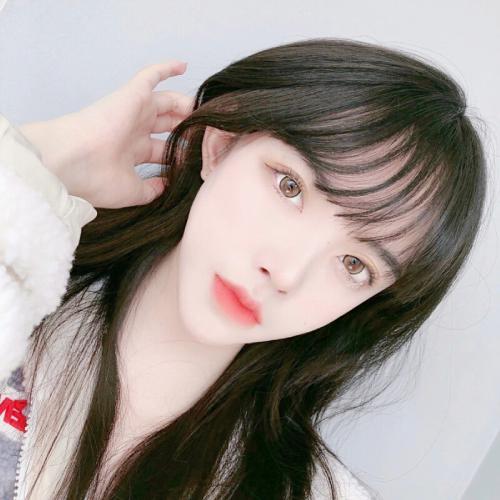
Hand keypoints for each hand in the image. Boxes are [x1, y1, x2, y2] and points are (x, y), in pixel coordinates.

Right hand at [21, 60, 193, 207]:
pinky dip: (166, 69)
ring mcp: (134, 112)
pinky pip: (150, 75)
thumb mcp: (132, 191)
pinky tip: (185, 65)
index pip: (162, 150)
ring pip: (166, 102)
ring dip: (184, 104)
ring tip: (206, 108)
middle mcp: (134, 131)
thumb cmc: (98, 179)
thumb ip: (151, 189)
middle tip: (208, 130)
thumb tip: (166, 185)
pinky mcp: (133, 95)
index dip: (179, 154)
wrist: (74, 162)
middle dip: (186, 127)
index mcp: (132, 153)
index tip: (198, 159)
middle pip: (168, 125)